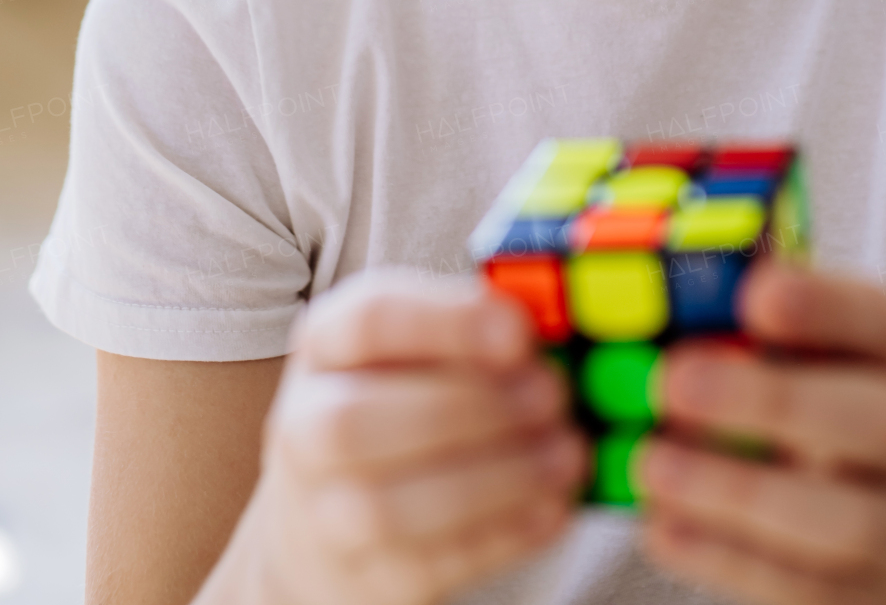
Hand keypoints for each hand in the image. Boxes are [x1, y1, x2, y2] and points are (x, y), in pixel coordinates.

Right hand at [226, 268, 586, 604]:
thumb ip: (476, 328)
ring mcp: (325, 515)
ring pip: (387, 508)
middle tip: (552, 395)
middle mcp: (306, 428)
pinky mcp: (367, 580)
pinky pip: (429, 566)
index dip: (446, 324)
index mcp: (324, 346)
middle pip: (359, 421)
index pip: (367, 322)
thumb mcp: (418, 347)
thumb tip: (553, 321)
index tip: (519, 332)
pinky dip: (500, 536)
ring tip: (566, 454)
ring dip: (493, 479)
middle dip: (469, 407)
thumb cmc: (398, 402)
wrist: (327, 518)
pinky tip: (552, 507)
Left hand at [634, 261, 885, 604]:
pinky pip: (799, 589)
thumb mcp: (848, 375)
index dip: (825, 303)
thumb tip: (686, 285)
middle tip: (676, 381)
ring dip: (736, 492)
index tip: (757, 293)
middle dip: (773, 400)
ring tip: (652, 462)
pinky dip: (723, 558)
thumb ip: (785, 335)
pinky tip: (661, 524)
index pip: (885, 321)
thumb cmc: (861, 447)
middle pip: (877, 422)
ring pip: (842, 522)